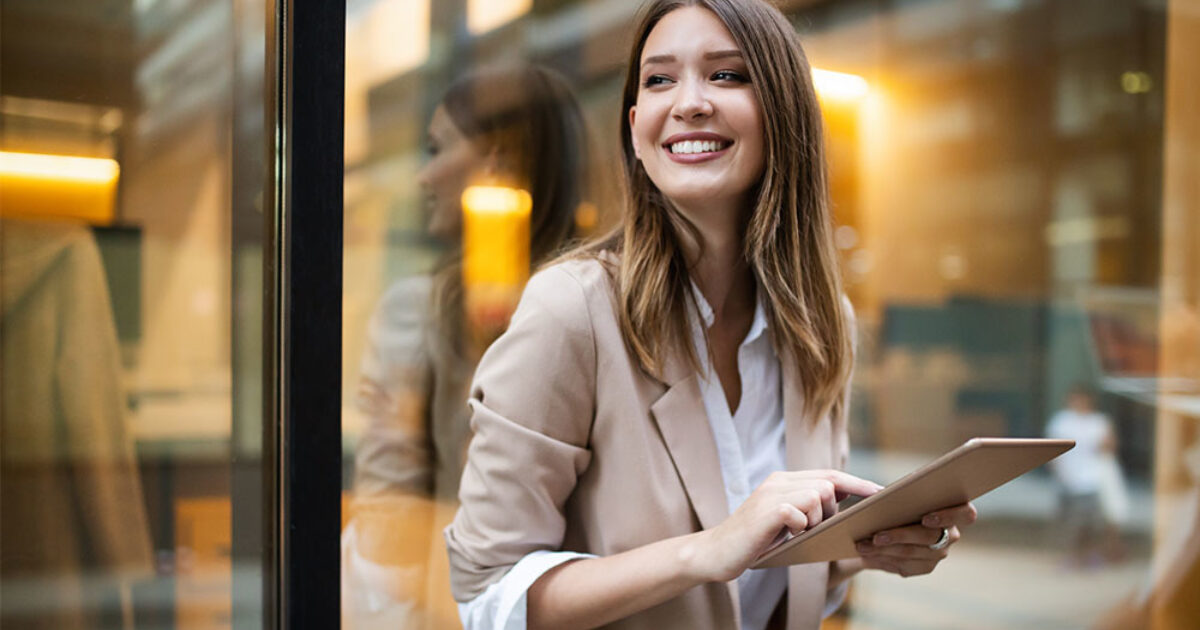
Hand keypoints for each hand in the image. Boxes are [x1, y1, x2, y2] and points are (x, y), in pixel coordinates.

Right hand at [693, 470, 882, 581]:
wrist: (716, 552)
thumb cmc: (753, 540)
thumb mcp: (783, 520)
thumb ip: (805, 507)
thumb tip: (839, 507)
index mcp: (783, 480)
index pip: (829, 474)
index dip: (856, 482)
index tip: (880, 492)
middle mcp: (778, 481)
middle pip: (828, 483)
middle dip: (832, 509)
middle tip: (813, 528)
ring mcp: (771, 493)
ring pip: (818, 495)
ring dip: (816, 519)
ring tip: (797, 532)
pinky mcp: (767, 510)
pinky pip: (802, 513)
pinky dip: (801, 527)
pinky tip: (787, 534)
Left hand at [854, 502, 976, 576]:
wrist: (887, 524)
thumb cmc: (899, 500)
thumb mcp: (902, 493)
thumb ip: (902, 492)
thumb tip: (881, 495)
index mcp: (955, 510)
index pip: (966, 513)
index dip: (948, 516)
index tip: (926, 518)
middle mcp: (951, 534)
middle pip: (929, 537)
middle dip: (899, 536)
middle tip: (875, 536)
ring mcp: (939, 553)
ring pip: (911, 553)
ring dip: (884, 550)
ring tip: (861, 545)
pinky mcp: (924, 567)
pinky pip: (904, 566)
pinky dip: (883, 559)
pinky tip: (867, 555)